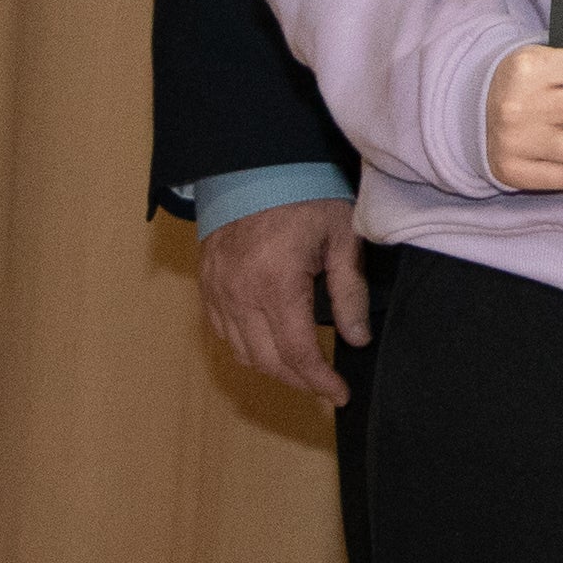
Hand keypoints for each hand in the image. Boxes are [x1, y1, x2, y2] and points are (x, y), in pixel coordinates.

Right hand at [197, 194, 367, 403]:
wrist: (255, 167)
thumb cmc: (306, 197)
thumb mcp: (342, 239)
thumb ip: (349, 293)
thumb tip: (357, 339)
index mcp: (275, 284)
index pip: (297, 352)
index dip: (320, 381)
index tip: (340, 395)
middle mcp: (238, 293)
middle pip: (266, 360)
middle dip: (299, 381)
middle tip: (326, 388)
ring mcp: (216, 290)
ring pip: (241, 351)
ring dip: (272, 369)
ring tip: (304, 373)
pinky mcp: (205, 284)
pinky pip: (222, 331)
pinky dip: (247, 348)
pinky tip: (271, 348)